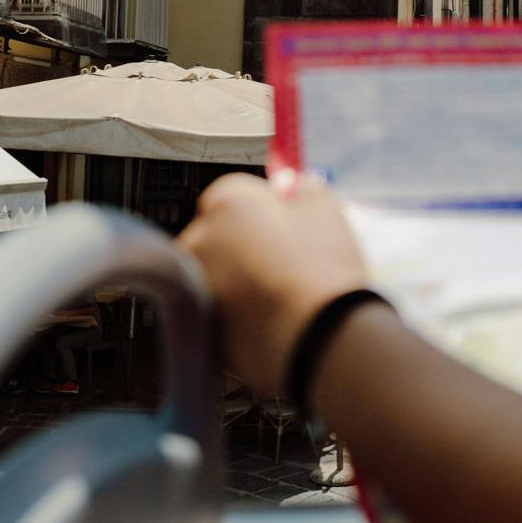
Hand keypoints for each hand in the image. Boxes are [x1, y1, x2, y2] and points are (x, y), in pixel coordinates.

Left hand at [181, 169, 371, 392]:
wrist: (315, 338)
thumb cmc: (320, 269)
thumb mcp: (326, 210)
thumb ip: (304, 188)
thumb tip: (294, 184)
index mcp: (226, 201)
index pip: (237, 195)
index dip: (267, 211)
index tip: (289, 226)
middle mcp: (199, 239)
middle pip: (221, 234)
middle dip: (246, 245)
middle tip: (287, 263)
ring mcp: (195, 285)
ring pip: (218, 274)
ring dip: (240, 280)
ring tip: (281, 296)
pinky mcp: (198, 327)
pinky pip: (218, 310)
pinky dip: (237, 314)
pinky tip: (270, 320)